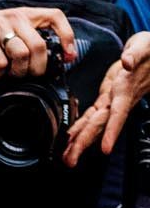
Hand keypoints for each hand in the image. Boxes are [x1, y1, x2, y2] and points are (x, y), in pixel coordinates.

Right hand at [0, 4, 77, 80]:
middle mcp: (13, 17)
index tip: (68, 56)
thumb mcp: (5, 30)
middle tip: (28, 76)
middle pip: (39, 46)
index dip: (67, 37)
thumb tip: (45, 59)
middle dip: (37, 68)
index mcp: (23, 14)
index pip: (55, 17)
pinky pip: (0, 63)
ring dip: (17, 72)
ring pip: (22, 55)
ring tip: (7, 73)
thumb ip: (24, 37)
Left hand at [64, 30, 149, 165]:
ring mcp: (112, 102)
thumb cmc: (148, 48)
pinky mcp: (106, 99)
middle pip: (100, 125)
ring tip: (66, 158)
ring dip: (79, 142)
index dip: (111, 131)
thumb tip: (127, 62)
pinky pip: (91, 117)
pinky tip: (70, 140)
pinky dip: (80, 129)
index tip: (106, 149)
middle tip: (70, 161)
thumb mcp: (143, 46)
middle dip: (84, 143)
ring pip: (94, 125)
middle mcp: (118, 100)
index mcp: (126, 89)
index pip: (118, 114)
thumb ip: (135, 54)